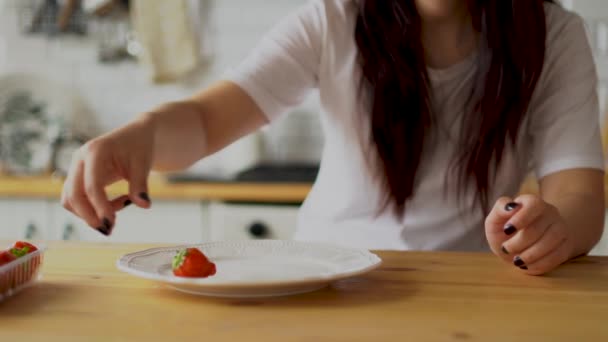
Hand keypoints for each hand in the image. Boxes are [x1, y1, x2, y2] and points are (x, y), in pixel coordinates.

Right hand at [61, 116, 154, 235]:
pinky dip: (94, 208)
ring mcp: (76, 169)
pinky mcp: (78, 178)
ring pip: (71, 199)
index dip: (100, 207)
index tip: (111, 223)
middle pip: (73, 195)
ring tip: (118, 213)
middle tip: (109, 230)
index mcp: (95, 152)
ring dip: (89, 213)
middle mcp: (80, 160)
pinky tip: (117, 204)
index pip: (91, 185)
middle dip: (88, 216)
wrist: (135, 137)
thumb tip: (144, 205)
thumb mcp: (143, 163)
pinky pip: (78, 199)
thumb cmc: (139, 147)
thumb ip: (141, 184)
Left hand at [485, 194, 574, 274]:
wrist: (519, 245)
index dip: (521, 218)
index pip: (534, 204)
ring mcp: (560, 228)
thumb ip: (499, 209)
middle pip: (538, 228)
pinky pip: (558, 256)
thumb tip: (511, 207)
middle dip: (519, 243)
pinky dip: (540, 264)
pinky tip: (527, 266)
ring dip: (530, 255)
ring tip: (516, 260)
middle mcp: (550, 212)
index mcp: (532, 202)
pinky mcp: (566, 246)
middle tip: (506, 249)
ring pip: (551, 242)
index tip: (506, 230)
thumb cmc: (504, 230)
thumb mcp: (495, 219)